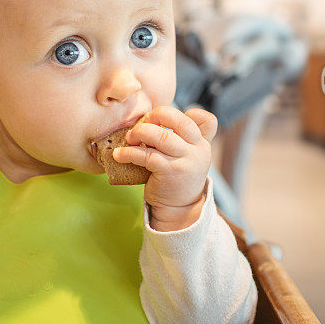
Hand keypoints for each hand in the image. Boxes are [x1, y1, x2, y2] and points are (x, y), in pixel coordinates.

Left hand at [112, 106, 217, 230]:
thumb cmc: (176, 177)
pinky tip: (119, 155)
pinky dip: (129, 152)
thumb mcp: (186, 156)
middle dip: (156, 116)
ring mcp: (185, 161)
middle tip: (142, 124)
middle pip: (178, 120)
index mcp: (202, 143)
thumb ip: (182, 138)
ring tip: (129, 138)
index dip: (186, 114)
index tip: (164, 120)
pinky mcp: (169, 172)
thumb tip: (154, 118)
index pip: (205, 119)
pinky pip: (146, 155)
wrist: (178, 209)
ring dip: (140, 133)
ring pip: (161, 136)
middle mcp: (198, 149)